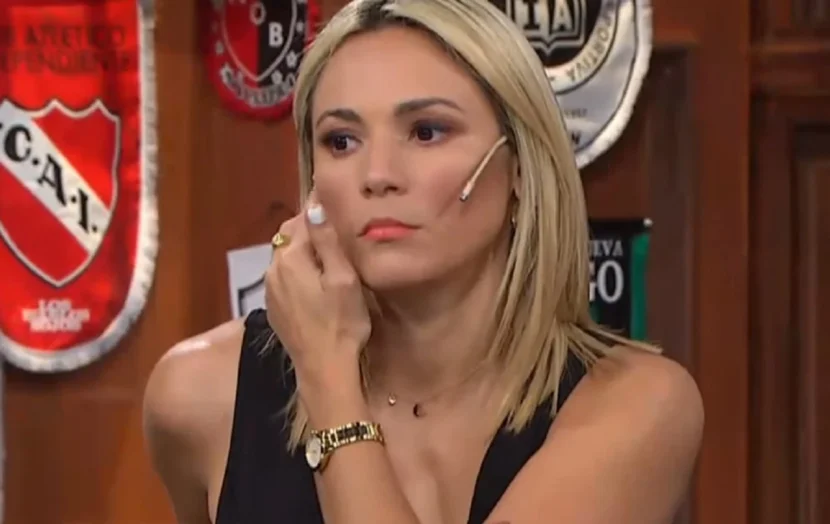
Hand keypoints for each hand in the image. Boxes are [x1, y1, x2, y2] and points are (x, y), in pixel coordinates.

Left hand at [264, 196, 370, 392]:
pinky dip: (299, 271)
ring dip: (303, 251)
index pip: (301, 219)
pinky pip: (284, 277)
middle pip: (289, 237)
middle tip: (335, 229)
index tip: (335, 204)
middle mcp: (273, 270)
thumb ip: (327, 240)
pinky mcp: (274, 308)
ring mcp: (270, 291)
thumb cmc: (341, 322)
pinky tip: (316, 282)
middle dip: (308, 229)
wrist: (324, 369)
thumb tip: (313, 205)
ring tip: (328, 255)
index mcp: (290, 258)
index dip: (318, 210)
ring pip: (285, 258)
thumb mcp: (342, 278)